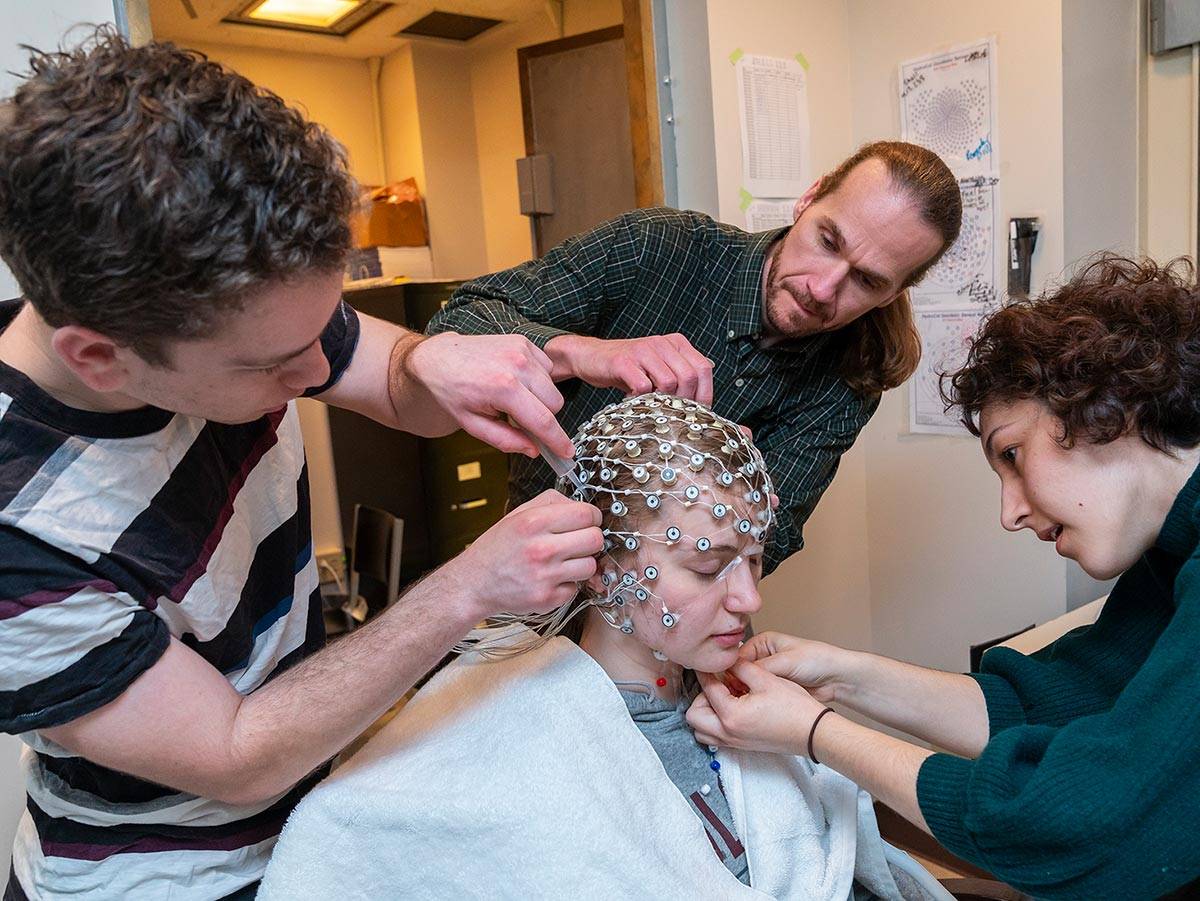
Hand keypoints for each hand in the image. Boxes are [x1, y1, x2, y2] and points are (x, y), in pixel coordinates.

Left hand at [406, 332, 572, 456]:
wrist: (439, 357)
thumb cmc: (452, 390)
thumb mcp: (472, 424)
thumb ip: (505, 440)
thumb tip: (533, 449)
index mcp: (503, 389)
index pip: (543, 421)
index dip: (558, 440)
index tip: (567, 453)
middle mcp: (517, 366)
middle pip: (555, 404)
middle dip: (543, 417)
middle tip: (520, 419)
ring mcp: (522, 350)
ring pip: (553, 387)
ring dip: (540, 398)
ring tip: (513, 397)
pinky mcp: (524, 342)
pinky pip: (547, 369)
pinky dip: (537, 380)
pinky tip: (516, 381)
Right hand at [442, 490, 602, 620]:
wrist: (475, 583)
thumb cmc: (497, 548)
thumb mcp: (518, 513)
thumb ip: (552, 502)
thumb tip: (583, 507)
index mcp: (534, 522)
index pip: (587, 514)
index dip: (592, 516)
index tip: (588, 521)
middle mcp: (541, 549)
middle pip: (595, 539)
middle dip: (590, 538)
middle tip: (577, 541)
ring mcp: (545, 576)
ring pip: (590, 565)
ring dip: (580, 563)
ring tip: (562, 561)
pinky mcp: (547, 599)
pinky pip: (576, 588)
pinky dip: (567, 584)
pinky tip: (551, 578)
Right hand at [547, 333, 713, 403]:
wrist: (592, 357)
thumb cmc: (629, 369)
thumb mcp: (659, 368)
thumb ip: (681, 377)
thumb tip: (704, 401)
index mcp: (676, 343)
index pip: (703, 369)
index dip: (705, 394)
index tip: (698, 412)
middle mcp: (662, 343)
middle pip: (688, 377)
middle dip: (685, 401)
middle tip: (673, 414)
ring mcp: (643, 351)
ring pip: (669, 382)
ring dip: (663, 401)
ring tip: (653, 408)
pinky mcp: (624, 361)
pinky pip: (643, 386)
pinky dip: (642, 400)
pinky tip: (635, 403)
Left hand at [686, 660, 826, 755]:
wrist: (814, 733)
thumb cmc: (794, 708)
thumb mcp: (766, 679)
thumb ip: (741, 668)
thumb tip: (727, 661)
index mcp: (731, 715)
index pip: (707, 689)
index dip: (704, 672)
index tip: (705, 663)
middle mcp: (728, 733)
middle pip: (694, 716)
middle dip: (700, 696)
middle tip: (715, 684)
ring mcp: (734, 742)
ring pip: (702, 731)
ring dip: (705, 712)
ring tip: (721, 697)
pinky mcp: (742, 746)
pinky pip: (715, 737)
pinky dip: (715, 723)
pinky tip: (732, 708)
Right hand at [736, 631, 852, 704]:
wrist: (837, 678)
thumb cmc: (817, 661)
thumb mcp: (786, 661)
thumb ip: (761, 667)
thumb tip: (738, 673)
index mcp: (763, 642)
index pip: (738, 657)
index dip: (732, 671)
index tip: (729, 684)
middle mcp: (763, 657)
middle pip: (741, 672)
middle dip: (739, 684)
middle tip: (737, 696)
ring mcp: (768, 674)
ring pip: (749, 686)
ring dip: (747, 694)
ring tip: (745, 702)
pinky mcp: (774, 689)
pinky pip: (759, 696)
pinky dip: (755, 702)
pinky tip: (754, 707)